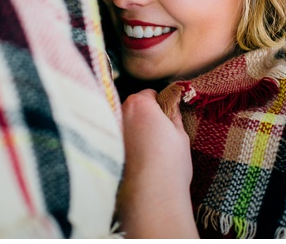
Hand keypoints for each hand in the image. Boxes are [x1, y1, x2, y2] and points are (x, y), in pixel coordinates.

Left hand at [116, 89, 197, 237]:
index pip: (149, 94)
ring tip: (147, 147)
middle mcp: (119, 112)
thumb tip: (172, 105)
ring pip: (123, 122)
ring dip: (132, 128)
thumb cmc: (170, 162)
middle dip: (143, 114)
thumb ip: (173, 115)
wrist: (151, 192)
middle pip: (132, 106)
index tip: (166, 117)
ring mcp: (110, 129)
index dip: (159, 104)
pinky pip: (117, 137)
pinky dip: (124, 141)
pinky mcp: (105, 145)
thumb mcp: (180, 134)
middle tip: (158, 133)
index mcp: (139, 104)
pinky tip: (136, 156)